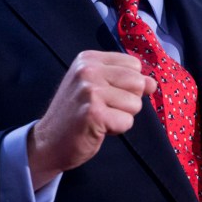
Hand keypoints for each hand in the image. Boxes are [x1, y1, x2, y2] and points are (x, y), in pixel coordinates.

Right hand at [28, 50, 156, 188]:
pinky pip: (127, 121)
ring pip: (135, 104)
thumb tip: (153, 83)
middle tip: (104, 109)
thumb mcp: (97, 87)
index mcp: (89, 58)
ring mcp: (89, 90)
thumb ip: (124, 80)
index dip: (128, 84)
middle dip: (128, 101)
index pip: (133, 64)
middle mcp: (88, 70)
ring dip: (122, 117)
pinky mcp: (93, 112)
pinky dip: (117, 129)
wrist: (48, 142)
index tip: (107, 94)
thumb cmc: (76, 114)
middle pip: (138, 82)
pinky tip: (98, 128)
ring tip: (100, 118)